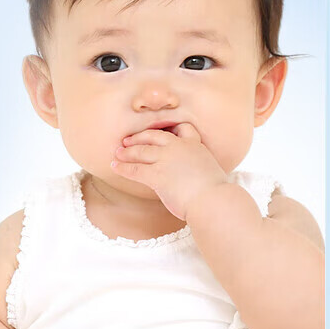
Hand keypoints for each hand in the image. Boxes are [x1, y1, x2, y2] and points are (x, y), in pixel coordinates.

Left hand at [110, 122, 227, 220]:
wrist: (212, 200)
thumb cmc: (214, 194)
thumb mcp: (209, 172)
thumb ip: (196, 168)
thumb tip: (189, 177)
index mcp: (195, 145)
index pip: (182, 128)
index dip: (168, 128)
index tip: (157, 131)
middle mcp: (179, 147)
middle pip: (154, 136)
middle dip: (139, 137)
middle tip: (128, 140)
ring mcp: (167, 159)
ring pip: (141, 151)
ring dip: (126, 151)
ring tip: (117, 152)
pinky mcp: (157, 175)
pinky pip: (134, 169)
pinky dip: (122, 167)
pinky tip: (115, 167)